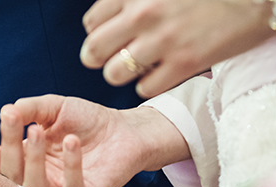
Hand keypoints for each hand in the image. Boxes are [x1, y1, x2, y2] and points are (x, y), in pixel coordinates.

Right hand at [0, 94, 188, 186]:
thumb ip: (32, 109)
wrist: (126, 130)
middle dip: (8, 144)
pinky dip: (71, 167)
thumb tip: (8, 110)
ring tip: (38, 131)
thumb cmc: (88, 121)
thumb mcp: (55, 108)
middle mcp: (38, 181)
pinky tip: (72, 143)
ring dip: (33, 159)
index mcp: (25, 161)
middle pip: (11, 172)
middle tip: (12, 118)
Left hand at [80, 0, 275, 97]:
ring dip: (123, 74)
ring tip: (140, 68)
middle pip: (93, 51)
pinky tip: (162, 75)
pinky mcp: (184, 64)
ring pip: (114, 74)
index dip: (99, 32)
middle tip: (116, 59)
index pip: (91, 22)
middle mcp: (143, 14)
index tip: (112, 36)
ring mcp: (162, 41)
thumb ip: (137, 0)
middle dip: (100, 58)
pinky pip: (145, 89)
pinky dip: (149, 86)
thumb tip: (117, 17)